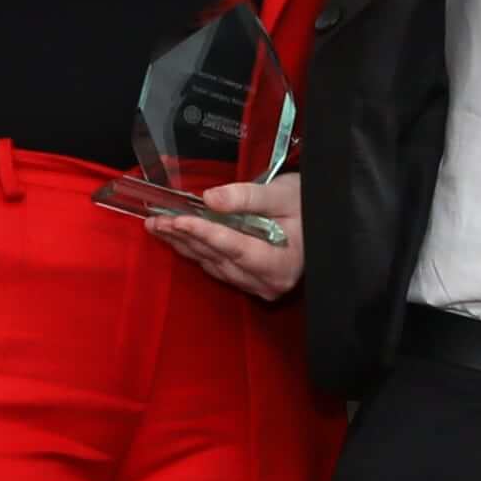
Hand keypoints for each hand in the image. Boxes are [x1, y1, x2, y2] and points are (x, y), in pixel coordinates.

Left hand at [149, 174, 301, 301]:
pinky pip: (217, 267)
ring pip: (212, 264)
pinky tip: (180, 238)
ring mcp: (257, 286)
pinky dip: (197, 250)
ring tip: (159, 226)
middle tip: (157, 219)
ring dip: (184, 244)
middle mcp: (267, 282)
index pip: (235, 248)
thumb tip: (210, 199)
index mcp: (281, 263)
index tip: (178, 220)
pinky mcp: (249, 282)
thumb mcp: (283, 194)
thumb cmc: (308, 206)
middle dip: (185, 236)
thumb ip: (247, 197)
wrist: (324, 223)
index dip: (205, 233)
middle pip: (218, 257)